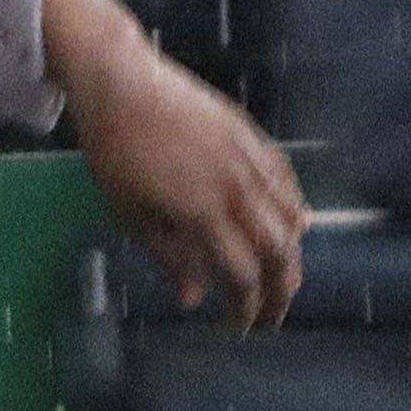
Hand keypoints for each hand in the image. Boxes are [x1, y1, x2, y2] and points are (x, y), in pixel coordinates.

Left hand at [43, 0, 306, 331]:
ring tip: (280, 278)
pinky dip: (295, 209)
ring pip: (292, 218)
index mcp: (204, 211)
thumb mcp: (129, 210)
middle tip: (269, 316)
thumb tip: (194, 298)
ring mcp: (250, 160)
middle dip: (280, 292)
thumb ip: (167, 255)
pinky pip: (288, 182)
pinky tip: (292, 224)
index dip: (243, 309)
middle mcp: (238, 188)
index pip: (241, 275)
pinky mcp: (253, 137)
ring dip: (292, 255)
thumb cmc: (115, 150)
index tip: (236, 328)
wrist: (122, 81)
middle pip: (280, 253)